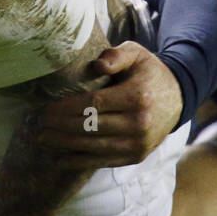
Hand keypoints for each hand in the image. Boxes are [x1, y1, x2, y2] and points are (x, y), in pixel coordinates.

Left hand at [35, 41, 182, 168]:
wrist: (178, 98)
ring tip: (43, 139)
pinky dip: (80, 161)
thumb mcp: (136, 54)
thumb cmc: (148, 73)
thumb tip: (97, 65)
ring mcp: (138, 143)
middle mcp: (139, 123)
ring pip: (94, 147)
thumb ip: (115, 55)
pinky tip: (61, 158)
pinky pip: (104, 161)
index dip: (66, 108)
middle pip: (90, 127)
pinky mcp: (136, 156)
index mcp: (137, 96)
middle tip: (37, 125)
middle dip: (60, 127)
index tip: (45, 109)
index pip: (93, 104)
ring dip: (65, 145)